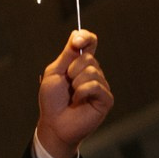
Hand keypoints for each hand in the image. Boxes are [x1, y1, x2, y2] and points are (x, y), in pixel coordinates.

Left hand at [34, 30, 112, 157]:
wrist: (54, 124)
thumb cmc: (52, 100)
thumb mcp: (55, 72)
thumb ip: (67, 54)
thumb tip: (76, 33)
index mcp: (80, 64)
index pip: (90, 42)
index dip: (86, 37)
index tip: (76, 41)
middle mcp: (94, 72)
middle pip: (89, 57)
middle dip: (72, 70)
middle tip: (67, 84)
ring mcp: (101, 85)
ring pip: (92, 71)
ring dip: (76, 83)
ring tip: (72, 95)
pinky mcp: (106, 98)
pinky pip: (95, 86)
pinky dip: (82, 92)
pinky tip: (78, 101)